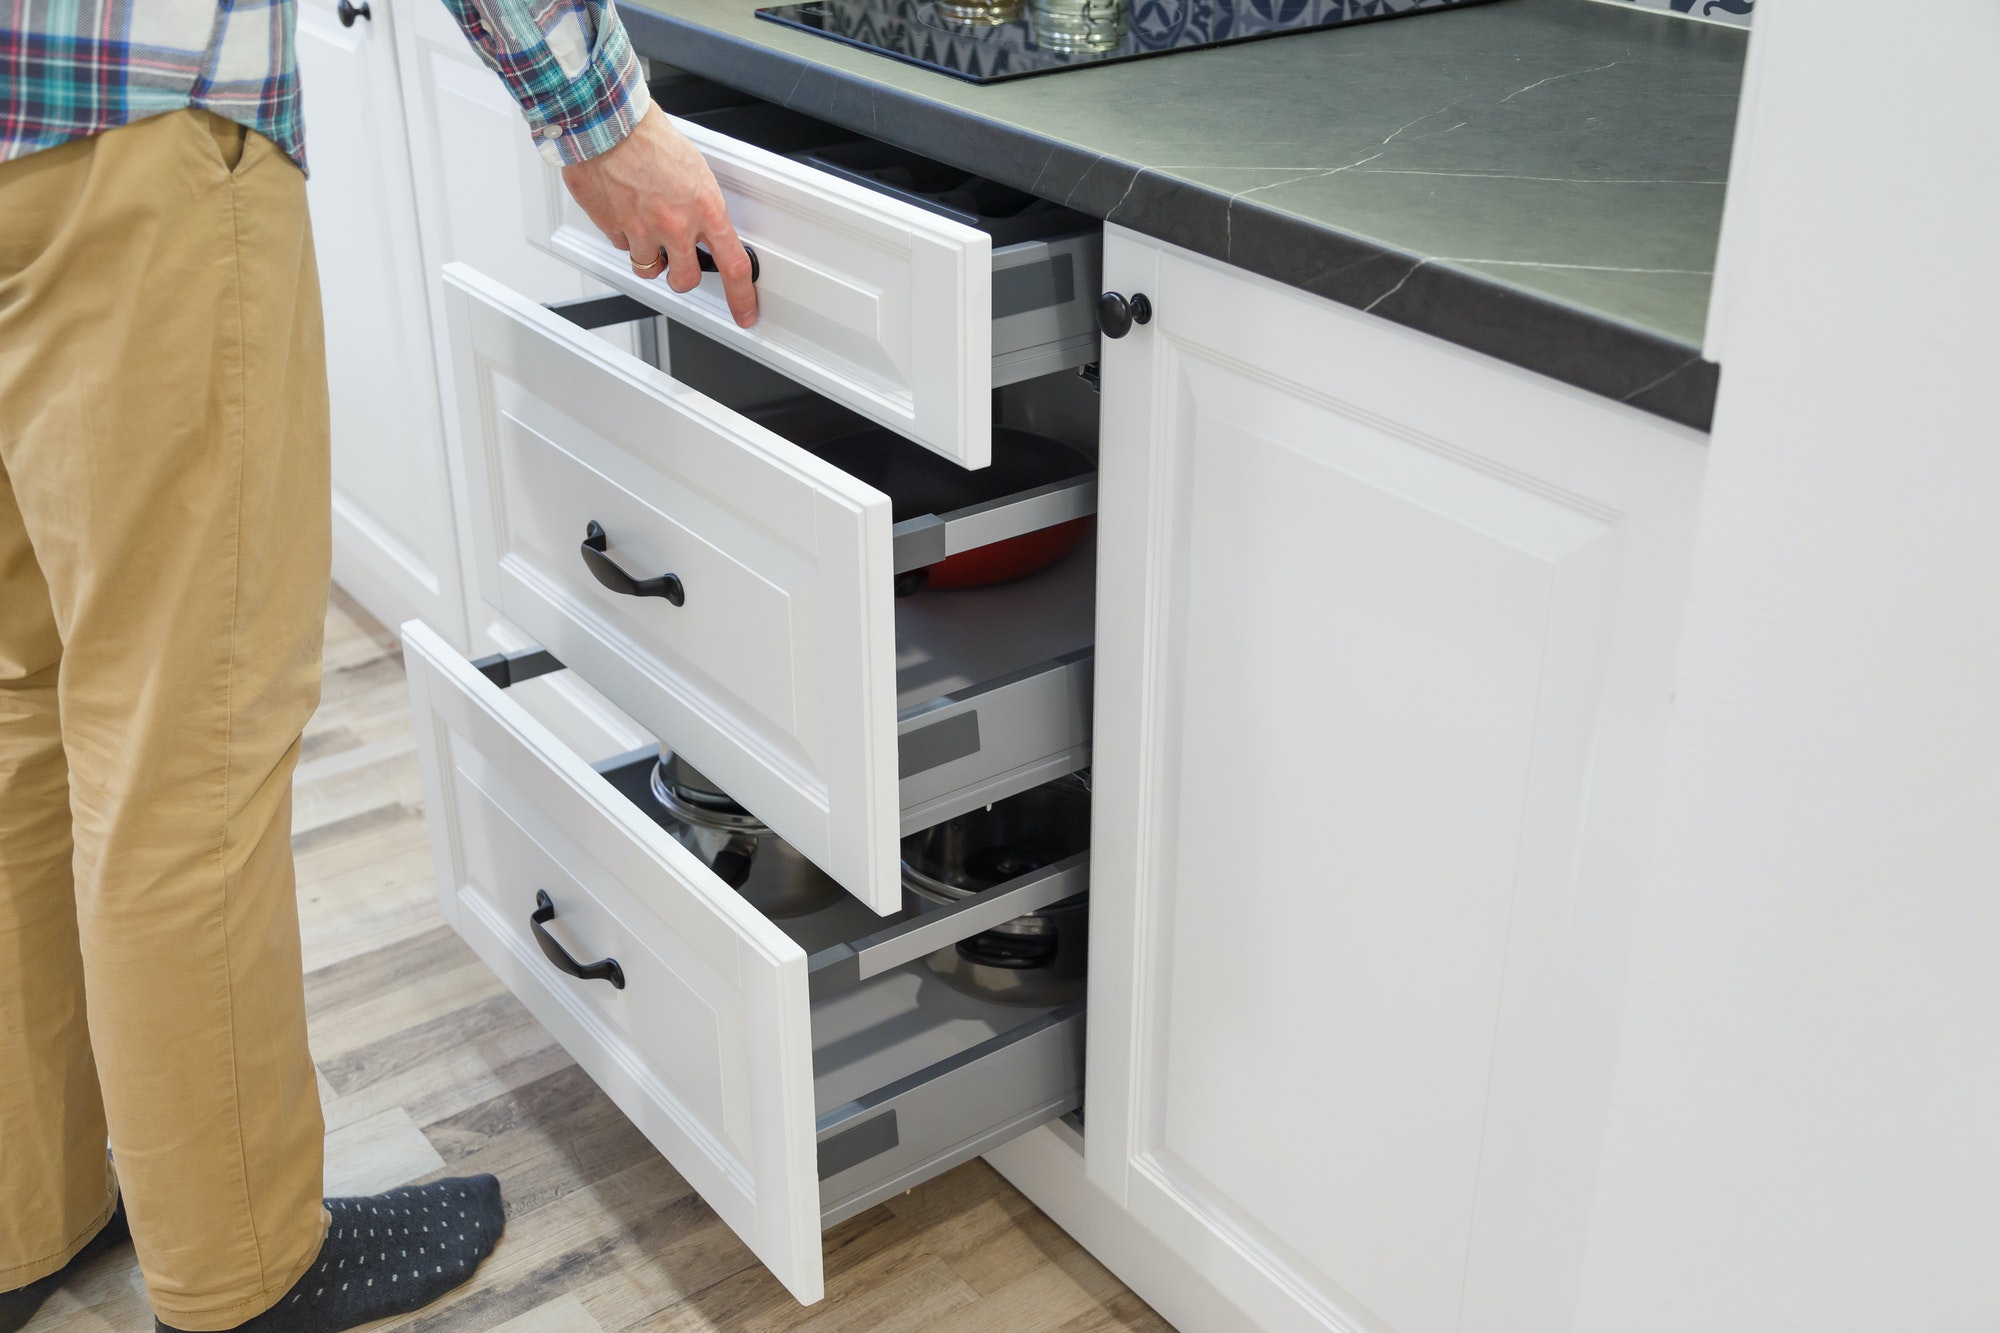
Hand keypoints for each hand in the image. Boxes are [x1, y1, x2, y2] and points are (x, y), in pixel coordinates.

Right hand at [561, 110, 757, 327]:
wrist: (607, 123)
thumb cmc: (649, 137)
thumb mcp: (693, 169)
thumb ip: (700, 205)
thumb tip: (704, 224)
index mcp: (705, 208)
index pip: (733, 265)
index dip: (741, 297)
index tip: (744, 313)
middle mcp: (676, 225)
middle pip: (685, 279)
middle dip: (682, 277)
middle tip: (678, 264)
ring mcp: (643, 230)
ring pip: (649, 267)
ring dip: (649, 255)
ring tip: (643, 225)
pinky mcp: (614, 228)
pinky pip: (622, 245)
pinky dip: (623, 234)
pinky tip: (623, 208)